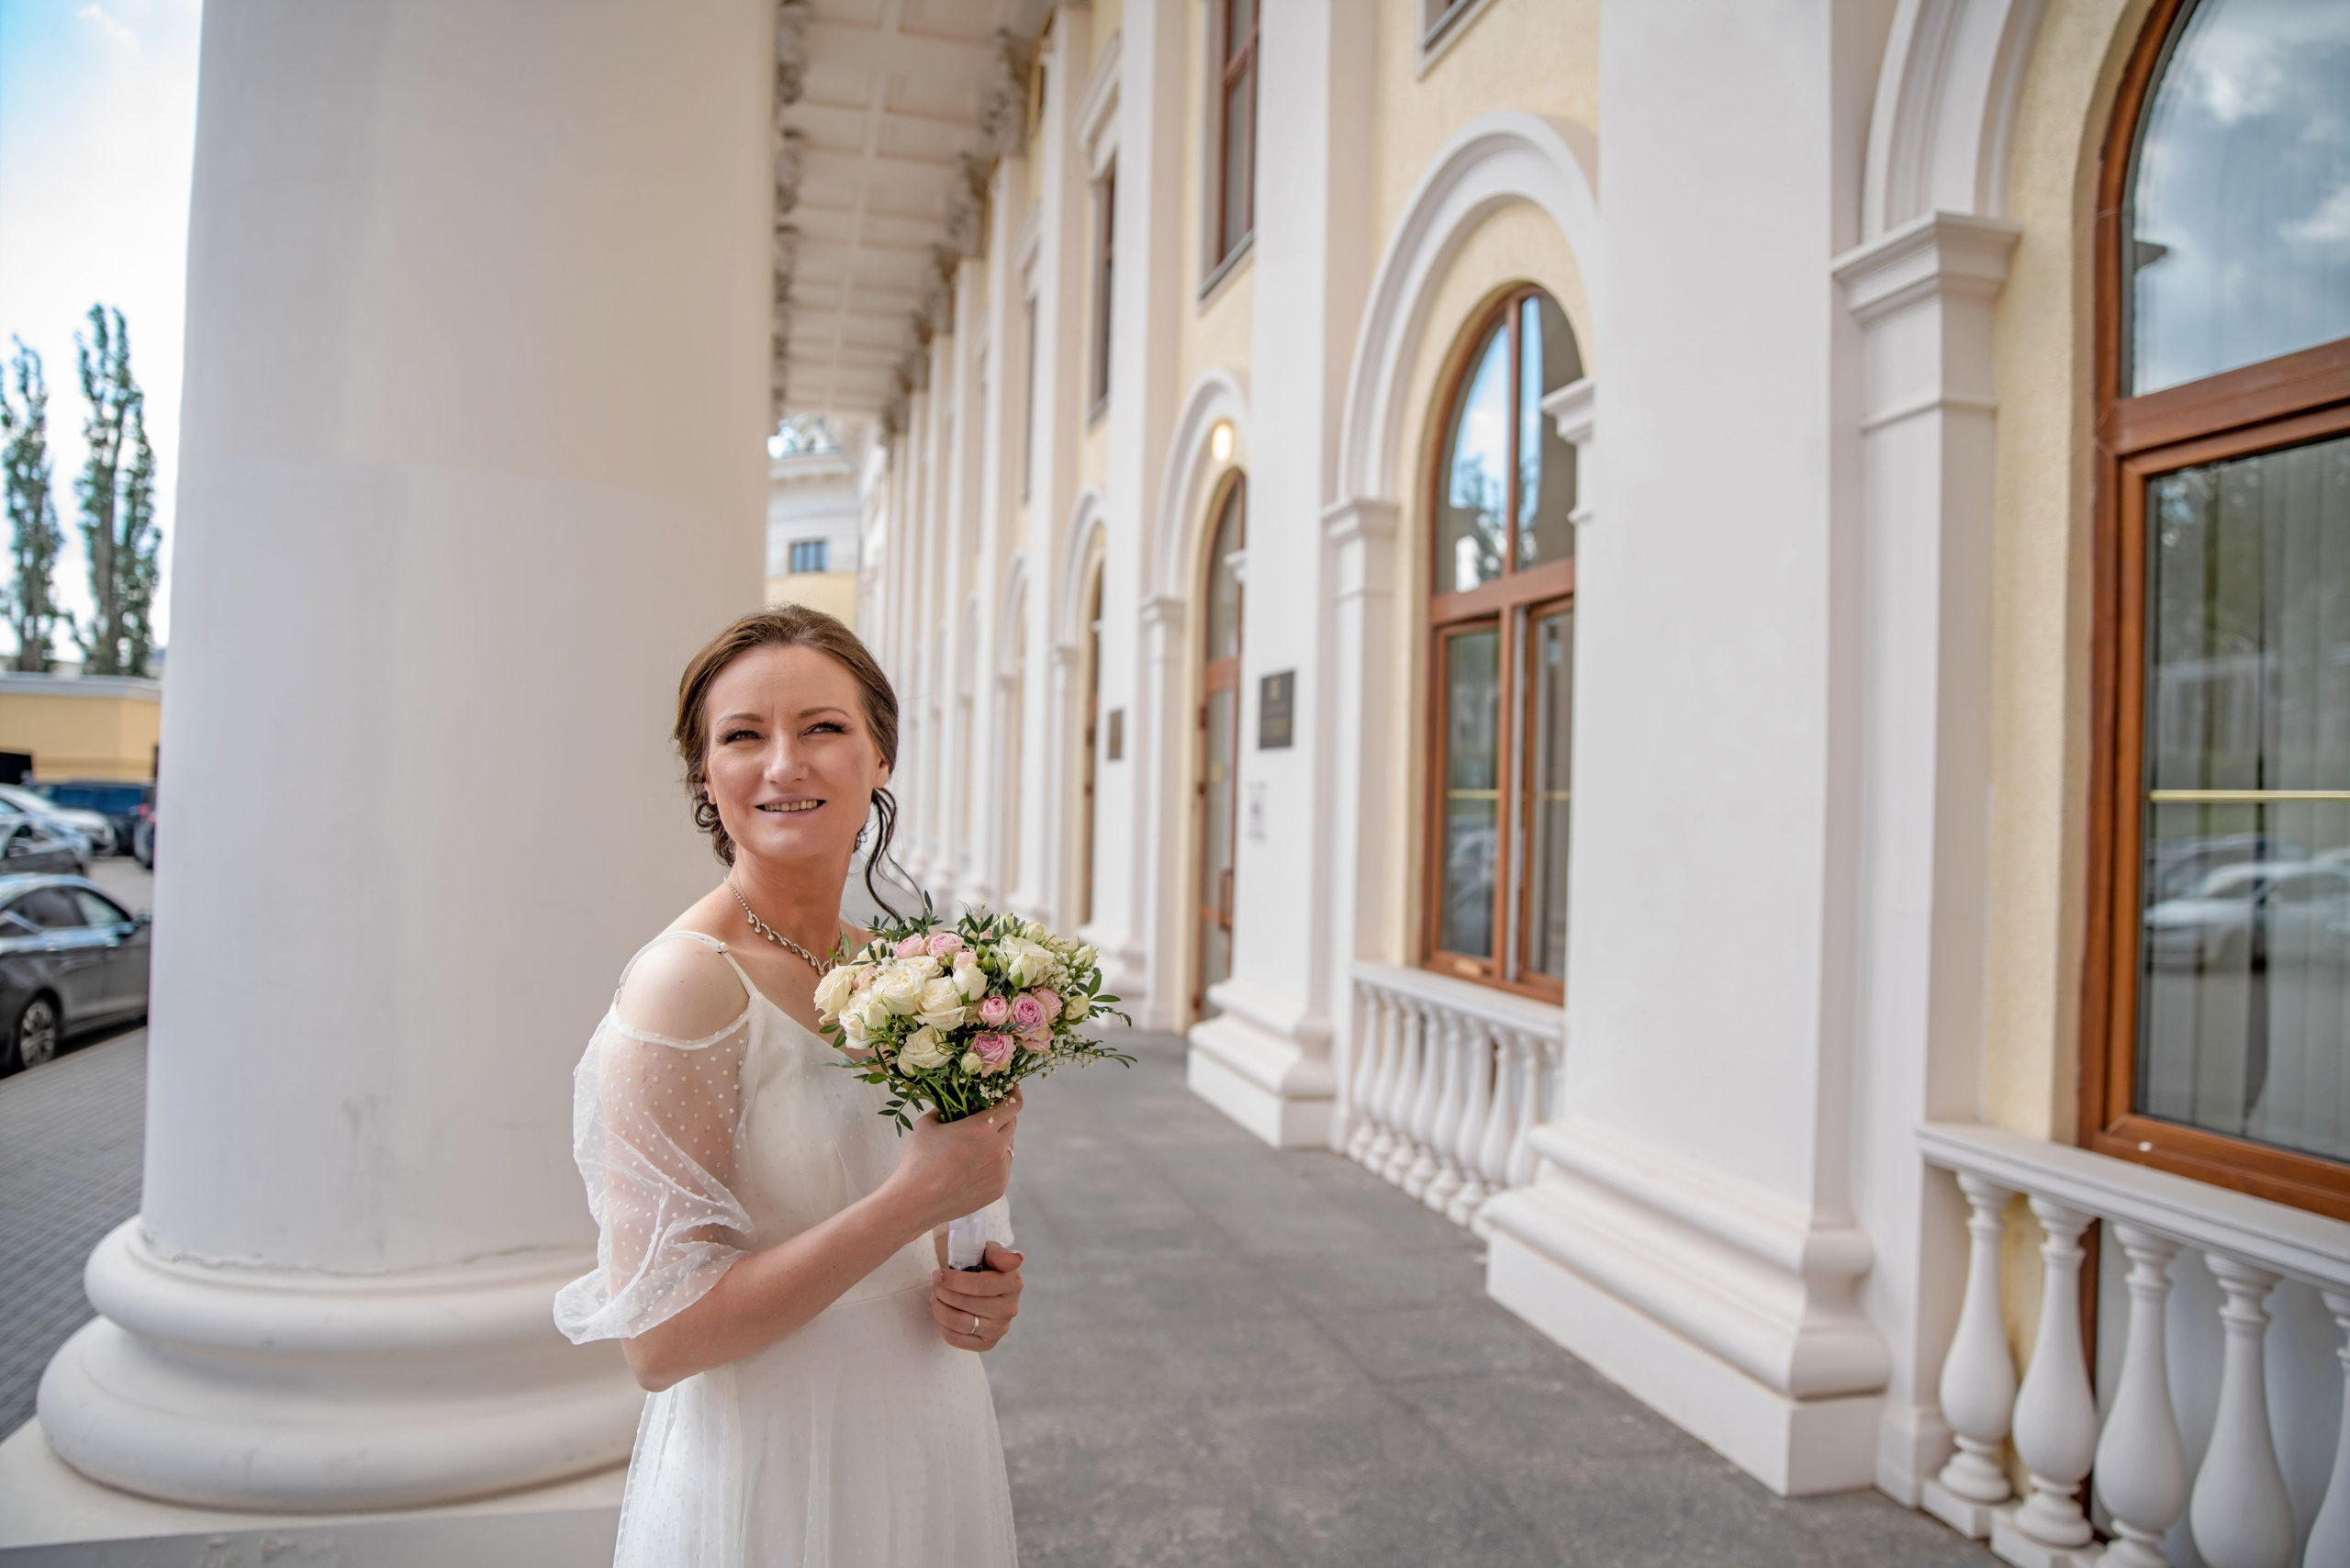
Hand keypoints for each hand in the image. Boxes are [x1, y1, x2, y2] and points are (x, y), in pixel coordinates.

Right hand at [889, 1091, 1020, 1233]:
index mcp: (982, 1127)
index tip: (1011, 1090)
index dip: (1014, 1093)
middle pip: (1013, 1124)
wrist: (915, 1201)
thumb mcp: (928, 1124)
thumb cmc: (918, 1159)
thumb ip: (945, 1109)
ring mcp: (1000, 1171)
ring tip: (978, 1145)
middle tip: (990, 1116)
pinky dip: (995, 1163)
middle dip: (1004, 1117)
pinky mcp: (998, 1189)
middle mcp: (997, 1148)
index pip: (1013, 1103)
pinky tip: (975, 1166)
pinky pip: (1003, 1169)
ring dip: (999, 1141)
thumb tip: (951, 1103)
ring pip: (1009, 1148)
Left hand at [931, 1242, 1023, 1351]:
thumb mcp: (987, 1251)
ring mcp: (999, 1329)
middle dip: (944, 1292)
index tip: (938, 1274)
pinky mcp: (987, 1343)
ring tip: (936, 1297)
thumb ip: (999, 1254)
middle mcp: (1010, 1309)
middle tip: (936, 1284)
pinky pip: (958, 1339)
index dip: (954, 1281)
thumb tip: (1017, 1259)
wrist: (976, 1281)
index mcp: (1013, 1283)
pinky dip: (943, 1326)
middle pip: (967, 1304)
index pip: (980, 1286)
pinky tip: (943, 1313)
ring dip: (940, 1308)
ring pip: (960, 1323)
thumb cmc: (979, 1263)